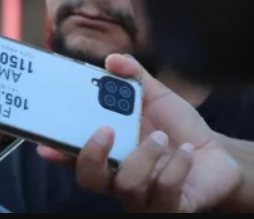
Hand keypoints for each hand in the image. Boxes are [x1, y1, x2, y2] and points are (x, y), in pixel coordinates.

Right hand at [38, 54, 240, 211]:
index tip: (46, 144)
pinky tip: (187, 152)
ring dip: (144, 158)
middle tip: (106, 130)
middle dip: (92, 156)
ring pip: (127, 186)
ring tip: (162, 138)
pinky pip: (163, 193)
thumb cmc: (176, 127)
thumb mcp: (155, 96)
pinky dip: (176, 168)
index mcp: (107, 151)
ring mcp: (142, 195)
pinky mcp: (169, 206)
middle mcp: (117, 177)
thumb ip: (133, 76)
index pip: (74, 156)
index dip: (58, 152)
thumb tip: (112, 60)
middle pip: (89, 179)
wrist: (217, 154)